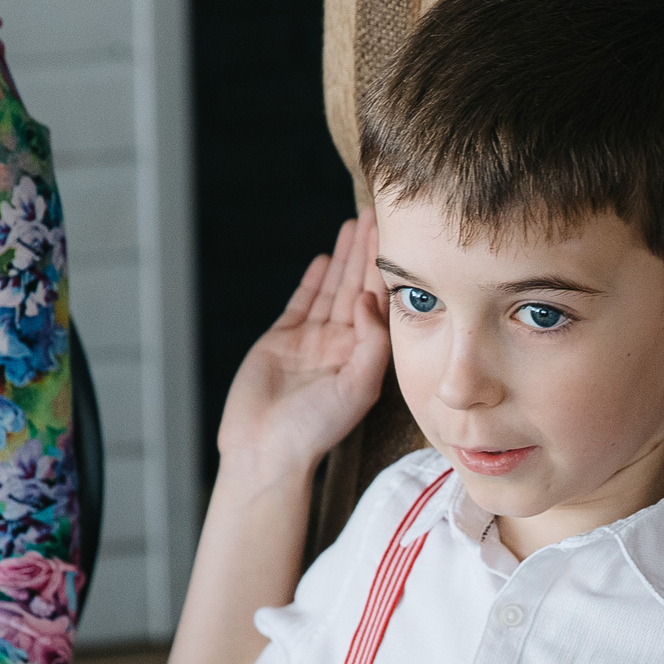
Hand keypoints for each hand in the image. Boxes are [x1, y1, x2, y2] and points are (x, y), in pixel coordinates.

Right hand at [217, 214, 393, 483]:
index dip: (387, 269)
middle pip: (359, 287)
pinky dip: (313, 281)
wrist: (266, 449)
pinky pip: (303, 303)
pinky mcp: (282, 341)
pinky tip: (326, 258)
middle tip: (378, 214)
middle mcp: (342, 345)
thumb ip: (371, 343)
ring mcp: (312, 341)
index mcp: (364, 356)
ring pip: (332, 289)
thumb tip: (369, 301)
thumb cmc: (314, 429)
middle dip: (368, 252)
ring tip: (354, 224)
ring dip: (344, 258)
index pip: (381, 303)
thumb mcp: (357, 387)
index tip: (398, 236)